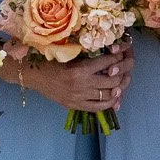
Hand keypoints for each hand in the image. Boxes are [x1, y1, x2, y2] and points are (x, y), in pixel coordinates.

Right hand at [18, 49, 132, 114]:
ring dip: (119, 88)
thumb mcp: (69, 53)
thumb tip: (108, 52)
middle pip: (112, 80)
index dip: (118, 56)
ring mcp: (79, 97)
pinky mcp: (75, 105)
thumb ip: (87, 55)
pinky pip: (98, 107)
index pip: (107, 62)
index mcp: (80, 69)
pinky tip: (115, 98)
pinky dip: (109, 103)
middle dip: (123, 73)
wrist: (33, 75)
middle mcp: (82, 84)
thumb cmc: (50, 60)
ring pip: (108, 94)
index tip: (122, 52)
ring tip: (123, 81)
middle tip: (126, 67)